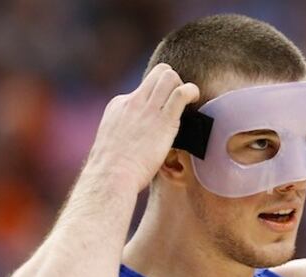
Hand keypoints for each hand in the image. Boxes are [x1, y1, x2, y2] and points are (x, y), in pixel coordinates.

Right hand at [87, 63, 199, 191]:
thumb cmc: (112, 169)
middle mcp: (133, 101)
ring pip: (169, 76)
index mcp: (119, 105)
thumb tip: (134, 138)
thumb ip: (124, 131)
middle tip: (178, 102)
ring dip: (182, 85)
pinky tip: (194, 99)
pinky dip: (192, 91)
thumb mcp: (112, 140)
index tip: (162, 114)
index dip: (156, 99)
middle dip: (172, 81)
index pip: (143, 88)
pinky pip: (181, 93)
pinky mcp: (163, 120)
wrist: (111, 175)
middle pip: (158, 73)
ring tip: (188, 101)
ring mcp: (147, 108)